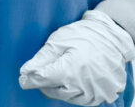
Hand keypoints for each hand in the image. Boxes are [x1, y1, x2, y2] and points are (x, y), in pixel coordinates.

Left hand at [19, 10, 134, 105]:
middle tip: (43, 71)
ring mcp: (96, 93)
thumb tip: (25, 72)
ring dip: (59, 88)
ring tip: (62, 71)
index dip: (29, 80)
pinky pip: (82, 99)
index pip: (42, 81)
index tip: (22, 79)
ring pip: (67, 96)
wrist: (112, 38)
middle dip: (45, 83)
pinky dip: (74, 92)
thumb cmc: (83, 36)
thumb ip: (41, 59)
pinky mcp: (104, 95)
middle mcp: (84, 86)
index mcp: (70, 71)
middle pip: (53, 91)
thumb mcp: (57, 42)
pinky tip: (73, 79)